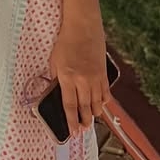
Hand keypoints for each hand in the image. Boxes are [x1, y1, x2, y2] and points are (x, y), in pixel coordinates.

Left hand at [49, 16, 108, 137]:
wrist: (83, 27)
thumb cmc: (65, 42)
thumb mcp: (54, 61)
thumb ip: (56, 78)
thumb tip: (58, 92)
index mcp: (67, 78)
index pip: (69, 105)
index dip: (71, 121)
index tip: (72, 132)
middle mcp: (83, 81)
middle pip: (85, 107)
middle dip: (84, 121)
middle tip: (83, 130)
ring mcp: (95, 77)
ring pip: (97, 102)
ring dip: (94, 113)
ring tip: (90, 119)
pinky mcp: (104, 73)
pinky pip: (105, 92)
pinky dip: (103, 101)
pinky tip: (101, 105)